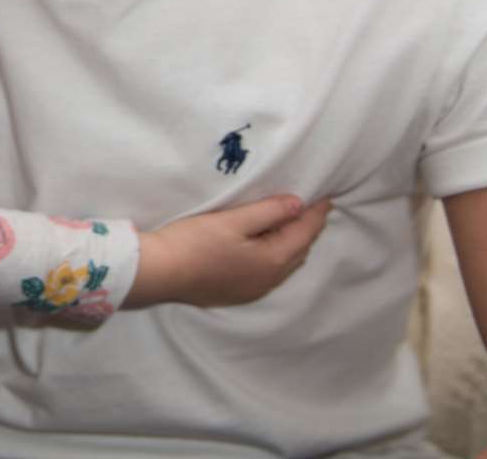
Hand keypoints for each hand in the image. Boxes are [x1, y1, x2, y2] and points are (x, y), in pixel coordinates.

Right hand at [121, 194, 330, 308]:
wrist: (160, 273)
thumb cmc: (194, 242)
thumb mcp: (233, 220)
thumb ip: (269, 211)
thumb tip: (298, 203)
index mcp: (273, 261)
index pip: (304, 232)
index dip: (316, 212)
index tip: (326, 195)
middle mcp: (268, 280)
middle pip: (298, 250)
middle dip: (307, 228)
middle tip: (312, 206)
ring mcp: (252, 289)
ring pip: (283, 263)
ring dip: (291, 242)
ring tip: (291, 222)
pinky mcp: (236, 292)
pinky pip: (268, 271)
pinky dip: (275, 254)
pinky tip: (265, 245)